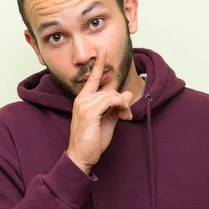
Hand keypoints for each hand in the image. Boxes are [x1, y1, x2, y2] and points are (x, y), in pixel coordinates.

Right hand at [67, 50, 132, 173]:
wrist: (81, 157)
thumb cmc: (92, 141)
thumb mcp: (107, 121)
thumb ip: (115, 106)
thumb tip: (126, 94)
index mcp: (84, 100)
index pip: (93, 79)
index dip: (98, 64)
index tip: (102, 51)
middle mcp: (82, 99)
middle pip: (109, 89)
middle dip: (122, 100)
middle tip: (126, 114)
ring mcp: (84, 104)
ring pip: (112, 94)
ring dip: (123, 105)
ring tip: (125, 117)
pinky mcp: (89, 111)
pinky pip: (111, 100)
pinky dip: (121, 106)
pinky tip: (123, 116)